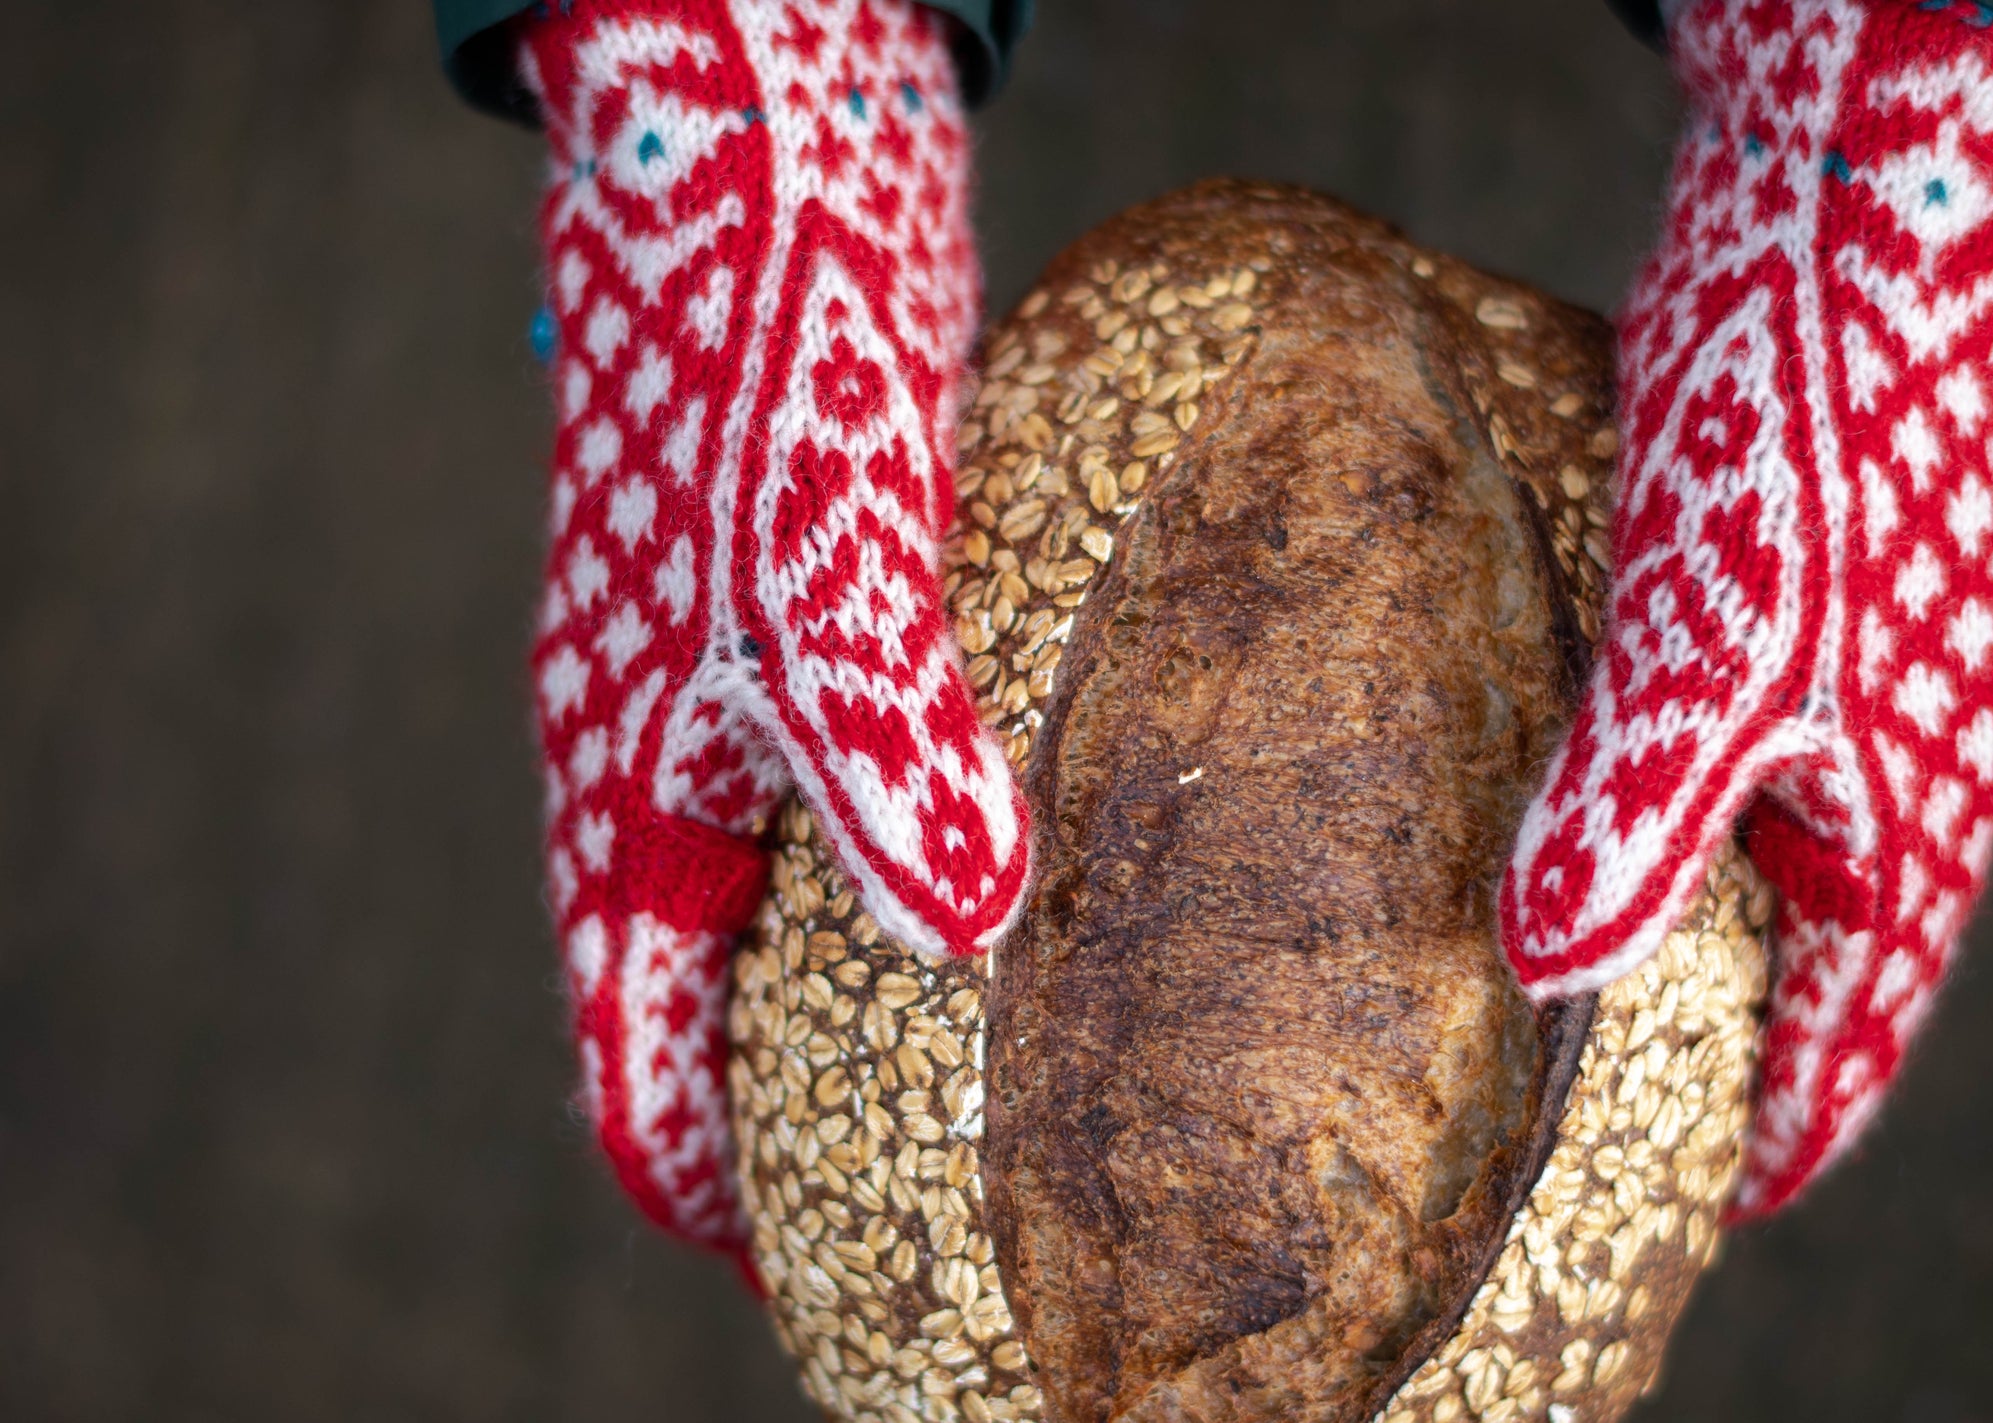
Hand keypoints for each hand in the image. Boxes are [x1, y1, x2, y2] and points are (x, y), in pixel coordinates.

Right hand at [518, 0, 1023, 1257]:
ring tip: (973, 1065)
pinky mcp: (801, 622)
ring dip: (845, 993)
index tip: (812, 1271)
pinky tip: (1010, 864)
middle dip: (788, 1114)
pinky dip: (896, 860)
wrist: (763, 176)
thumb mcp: (827, 578)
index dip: (708, 1186)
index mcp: (623, 795)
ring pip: (768, 901)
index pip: (636, 1065)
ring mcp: (725, 698)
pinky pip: (838, 791)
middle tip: (918, 1192)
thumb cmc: (771, 373)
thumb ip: (885, 762)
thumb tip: (964, 928)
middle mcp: (661, 766)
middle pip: (702, 1006)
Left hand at [1501, 0, 1992, 1216]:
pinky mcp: (1830, 591)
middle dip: (1761, 1031)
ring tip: (1634, 963)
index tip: (1729, 1202)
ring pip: (1803, 837)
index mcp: (1916, 810)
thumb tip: (1547, 965)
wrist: (1857, 231)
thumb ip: (1630, 817)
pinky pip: (1774, 738)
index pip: (1860, 1026)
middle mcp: (1919, 755)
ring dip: (1730, 910)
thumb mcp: (1706, 656)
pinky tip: (1628, 779)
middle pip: (1839, 944)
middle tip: (1665, 1104)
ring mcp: (1885, 671)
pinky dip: (1712, 793)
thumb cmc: (1802, 445)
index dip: (1796, 1121)